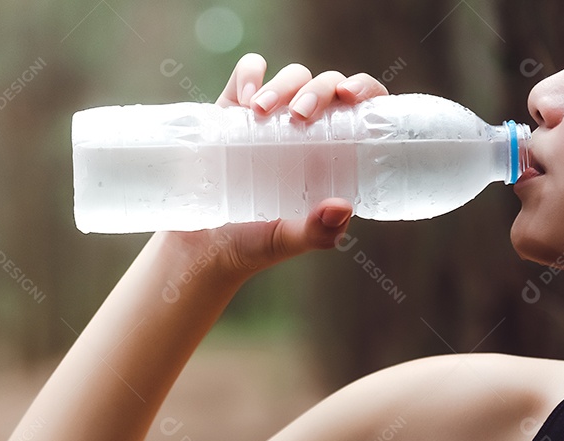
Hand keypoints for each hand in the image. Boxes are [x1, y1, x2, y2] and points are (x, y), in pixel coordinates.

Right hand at [168, 54, 389, 283]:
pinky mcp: (234, 110)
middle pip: (327, 86)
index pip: (361, 109)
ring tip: (259, 110)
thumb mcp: (287, 241)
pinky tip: (244, 97)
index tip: (351, 96)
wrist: (199, 245)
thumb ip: (316, 233)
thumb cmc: (252, 244)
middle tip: (299, 115)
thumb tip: (342, 207)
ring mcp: (270, 117)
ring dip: (283, 84)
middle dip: (318, 90)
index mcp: (331, 156)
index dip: (365, 90)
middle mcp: (306, 130)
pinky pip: (249, 72)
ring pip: (293, 76)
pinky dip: (250, 72)